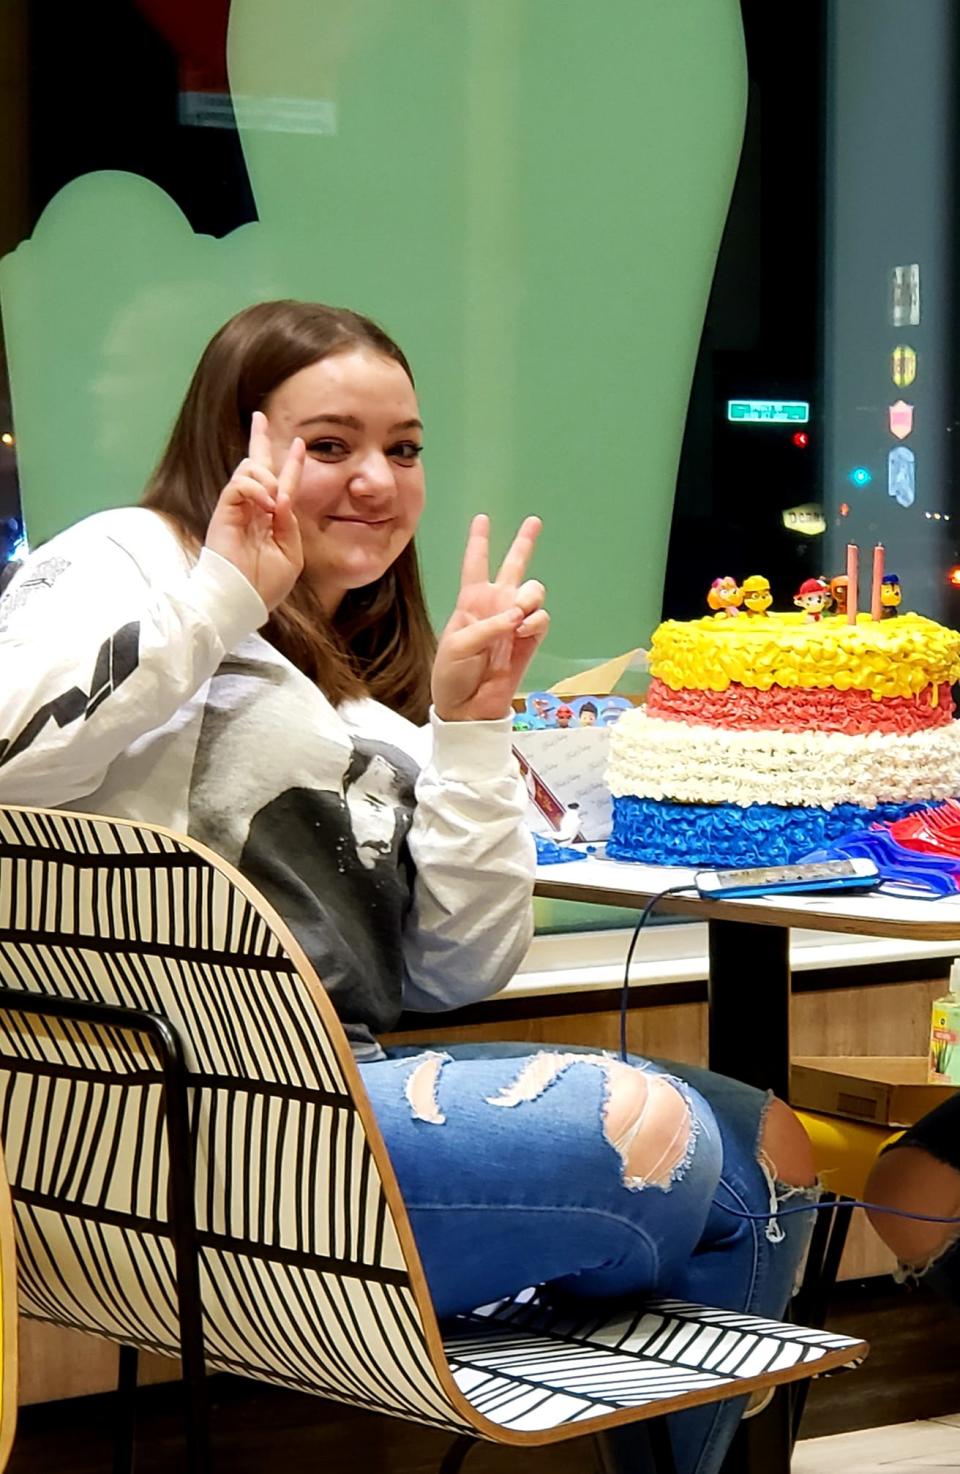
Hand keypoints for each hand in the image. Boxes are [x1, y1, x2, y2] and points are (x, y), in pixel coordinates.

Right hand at [204, 411, 304, 610]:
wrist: (242, 599)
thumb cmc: (265, 584)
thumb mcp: (291, 554)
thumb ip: (290, 523)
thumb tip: (282, 496)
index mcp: (270, 519)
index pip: (281, 483)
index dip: (292, 463)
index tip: (300, 443)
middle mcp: (253, 508)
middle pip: (256, 464)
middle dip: (259, 440)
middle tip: (260, 417)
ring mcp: (237, 509)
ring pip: (249, 469)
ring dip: (268, 479)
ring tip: (274, 504)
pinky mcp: (224, 511)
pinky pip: (240, 483)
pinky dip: (257, 489)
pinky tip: (266, 506)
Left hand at [432, 515, 548, 721]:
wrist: (467, 709)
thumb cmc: (452, 675)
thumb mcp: (458, 646)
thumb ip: (488, 626)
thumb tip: (517, 616)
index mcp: (471, 602)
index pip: (475, 564)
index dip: (479, 541)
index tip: (482, 518)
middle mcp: (496, 606)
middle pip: (513, 566)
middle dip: (524, 544)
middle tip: (534, 521)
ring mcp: (515, 622)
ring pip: (533, 591)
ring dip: (529, 596)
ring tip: (518, 613)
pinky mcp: (530, 641)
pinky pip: (541, 619)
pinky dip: (535, 621)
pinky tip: (523, 629)